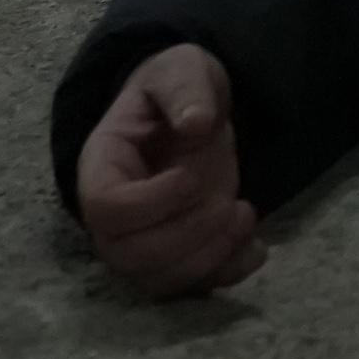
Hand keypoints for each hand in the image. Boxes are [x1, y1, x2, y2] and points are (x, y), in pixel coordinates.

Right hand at [74, 43, 263, 299]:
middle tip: (229, 201)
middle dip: (187, 234)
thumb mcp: (182, 70)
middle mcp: (111, 216)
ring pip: (157, 280)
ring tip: (245, 214)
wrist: (193, 113)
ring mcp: (140, 242)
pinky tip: (257, 248)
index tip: (191, 176)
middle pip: (127, 255)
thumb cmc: (177, 90)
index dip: (151, 203)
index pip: (105, 207)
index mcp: (102, 166)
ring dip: (208, 257)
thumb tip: (195, 122)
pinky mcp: (173, 257)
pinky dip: (225, 274)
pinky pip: (190, 288)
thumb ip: (185, 90)